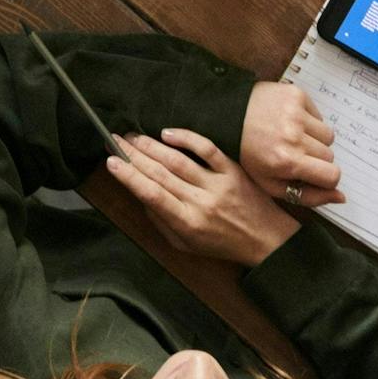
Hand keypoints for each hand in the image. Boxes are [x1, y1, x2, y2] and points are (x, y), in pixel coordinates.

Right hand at [104, 126, 297, 266]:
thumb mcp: (186, 246)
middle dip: (134, 155)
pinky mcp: (232, 170)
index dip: (129, 177)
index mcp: (187, 223)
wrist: (266, 240)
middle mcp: (201, 202)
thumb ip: (161, 222)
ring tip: (133, 136)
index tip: (111, 162)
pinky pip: (207, 149)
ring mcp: (218, 184)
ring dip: (152, 146)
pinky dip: (187, 138)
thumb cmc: (221, 244)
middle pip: (161, 174)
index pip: (152, 195)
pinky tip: (167, 132)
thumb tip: (140, 196)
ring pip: (179, 160)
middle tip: (115, 141)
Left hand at [235, 81, 344, 210]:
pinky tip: (289, 122)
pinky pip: (319, 115)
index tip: (313, 174)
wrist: (227, 116)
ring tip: (293, 138)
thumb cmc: (248, 155)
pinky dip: (309, 121)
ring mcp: (296, 113)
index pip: (332, 175)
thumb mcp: (271, 184)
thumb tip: (341, 197)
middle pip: (329, 155)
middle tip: (295, 155)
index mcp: (287, 161)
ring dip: (314, 139)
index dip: (325, 178)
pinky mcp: (297, 95)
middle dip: (316, 159)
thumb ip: (309, 196)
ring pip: (327, 134)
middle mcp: (294, 136)